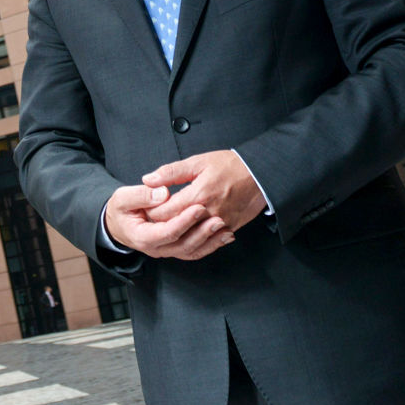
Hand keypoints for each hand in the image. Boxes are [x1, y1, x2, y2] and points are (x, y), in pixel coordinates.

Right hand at [103, 183, 235, 259]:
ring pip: (192, 251)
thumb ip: (142, 195)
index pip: (168, 231)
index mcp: (143, 236)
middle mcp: (156, 248)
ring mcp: (167, 251)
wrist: (118, 224)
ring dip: (210, 241)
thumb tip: (162, 194)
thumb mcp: (123, 197)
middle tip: (218, 219)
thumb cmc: (121, 209)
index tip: (199, 207)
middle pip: (183, 245)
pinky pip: (195, 250)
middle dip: (202, 232)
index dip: (184, 220)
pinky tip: (225, 236)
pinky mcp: (175, 248)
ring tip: (226, 229)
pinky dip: (211, 245)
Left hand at [141, 150, 266, 232]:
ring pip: (191, 238)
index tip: (143, 210)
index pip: (165, 212)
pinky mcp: (229, 229)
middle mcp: (208, 213)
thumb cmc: (230, 166)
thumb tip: (148, 179)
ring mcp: (220, 223)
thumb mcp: (198, 162)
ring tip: (166, 229)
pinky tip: (187, 236)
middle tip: (148, 222)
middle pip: (176, 227)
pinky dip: (195, 240)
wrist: (261, 174)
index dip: (150, 212)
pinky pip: (208, 242)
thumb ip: (171, 172)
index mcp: (198, 195)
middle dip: (160, 225)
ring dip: (177, 235)